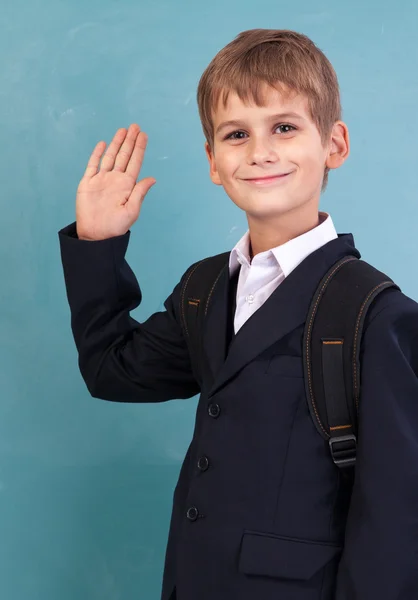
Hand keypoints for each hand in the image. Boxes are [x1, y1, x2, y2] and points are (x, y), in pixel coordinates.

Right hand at [75, 124, 155, 239]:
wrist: (95, 234)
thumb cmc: (115, 226)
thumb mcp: (131, 211)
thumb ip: (140, 193)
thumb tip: (152, 179)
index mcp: (127, 186)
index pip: (135, 162)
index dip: (139, 148)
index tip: (143, 135)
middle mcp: (115, 180)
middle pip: (124, 156)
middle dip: (129, 141)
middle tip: (135, 127)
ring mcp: (101, 180)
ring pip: (110, 157)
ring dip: (116, 144)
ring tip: (123, 130)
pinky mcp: (88, 183)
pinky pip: (93, 165)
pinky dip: (97, 154)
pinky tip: (103, 144)